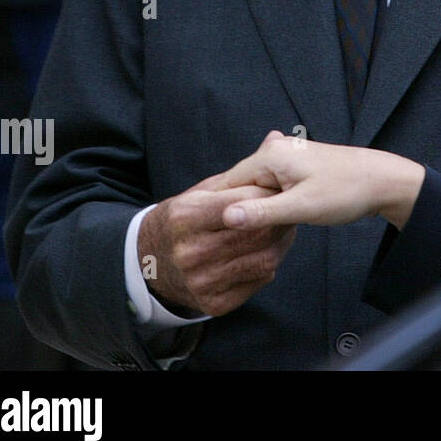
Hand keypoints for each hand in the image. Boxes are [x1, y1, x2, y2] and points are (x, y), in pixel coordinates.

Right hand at [137, 173, 294, 317]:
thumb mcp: (199, 193)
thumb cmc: (183, 220)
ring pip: (263, 259)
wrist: (149, 264)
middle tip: (290, 208)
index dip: (266, 193)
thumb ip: (239, 174)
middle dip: (279, 219)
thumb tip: (276, 137)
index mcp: (185, 217)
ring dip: (282, 241)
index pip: (239, 203)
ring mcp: (201, 280)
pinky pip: (259, 280)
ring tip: (284, 228)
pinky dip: (270, 263)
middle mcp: (190, 251)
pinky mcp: (213, 303)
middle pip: (255, 233)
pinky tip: (269, 250)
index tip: (281, 188)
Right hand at [215, 131, 426, 230]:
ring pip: (256, 188)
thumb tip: (225, 217)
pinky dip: (269, 204)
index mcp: (270, 156)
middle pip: (239, 186)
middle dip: (235, 210)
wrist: (384, 181)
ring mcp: (287, 158)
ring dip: (253, 208)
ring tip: (246, 234)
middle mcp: (275, 151)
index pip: (225, 184)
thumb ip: (262, 212)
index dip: (215, 210)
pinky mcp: (298, 169)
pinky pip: (272, 188)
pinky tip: (270, 221)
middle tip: (226, 241)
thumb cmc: (347, 191)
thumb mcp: (301, 207)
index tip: (205, 235)